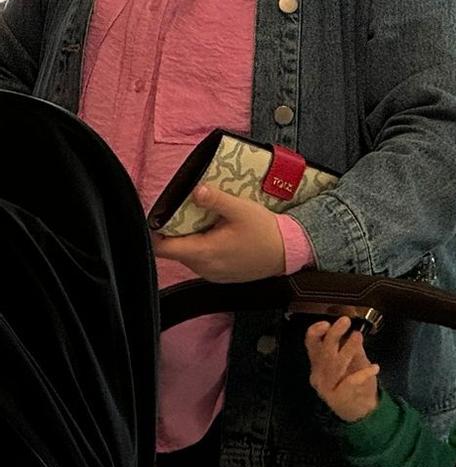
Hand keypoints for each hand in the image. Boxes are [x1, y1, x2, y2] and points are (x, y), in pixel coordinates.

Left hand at [153, 186, 287, 281]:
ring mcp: (210, 274)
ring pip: (189, 256)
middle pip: (175, 250)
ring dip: (192, 240)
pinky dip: (204, 248)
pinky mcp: (219, 276)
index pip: (162, 248)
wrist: (287, 252)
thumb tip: (196, 190)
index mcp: (203, 251)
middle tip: (192, 213)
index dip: (156, 232)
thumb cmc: (266, 233)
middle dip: (178, 231)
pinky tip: (220, 236)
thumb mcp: (242, 210)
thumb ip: (217, 200)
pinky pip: (202, 262)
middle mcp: (202, 267)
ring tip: (208, 223)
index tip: (161, 217)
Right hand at [305, 316, 380, 423]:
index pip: (311, 346)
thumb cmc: (355, 382)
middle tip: (345, 321)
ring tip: (358, 337)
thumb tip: (352, 328)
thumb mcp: (353, 361)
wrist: (361, 410)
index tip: (326, 322)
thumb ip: (350, 346)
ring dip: (347, 350)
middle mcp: (319, 375)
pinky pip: (349, 383)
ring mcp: (327, 388)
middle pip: (322, 354)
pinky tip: (374, 367)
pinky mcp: (339, 398)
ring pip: (334, 367)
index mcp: (319, 363)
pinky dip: (363, 373)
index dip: (315, 333)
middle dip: (332, 336)